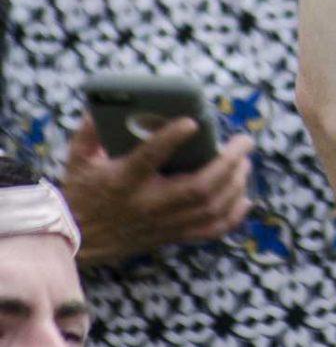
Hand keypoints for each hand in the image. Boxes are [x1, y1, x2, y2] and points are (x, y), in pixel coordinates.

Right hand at [61, 115, 252, 268]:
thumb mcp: (78, 158)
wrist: (80, 240)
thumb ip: (91, 131)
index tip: (192, 121)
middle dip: (227, 163)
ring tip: (245, 162)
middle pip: (197, 188)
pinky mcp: (172, 236)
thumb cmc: (83, 191)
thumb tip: (103, 106)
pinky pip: (210, 231)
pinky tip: (245, 198)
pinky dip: (233, 216)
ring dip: (235, 184)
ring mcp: (163, 224)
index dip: (171, 139)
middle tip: (244, 141)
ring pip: (210, 209)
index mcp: (123, 181)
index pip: (148, 158)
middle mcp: (148, 204)